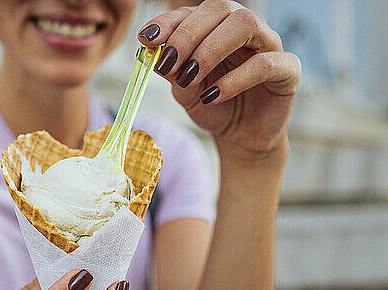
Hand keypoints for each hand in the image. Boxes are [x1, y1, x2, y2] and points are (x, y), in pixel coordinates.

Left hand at [138, 0, 300, 158]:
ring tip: (190, 77)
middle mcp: (243, 28)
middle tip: (170, 62)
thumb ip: (172, 71)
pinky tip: (213, 95)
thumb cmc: (212, 104)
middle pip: (219, 9)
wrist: (239, 135)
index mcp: (215, 26)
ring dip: (211, 49)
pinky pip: (264, 63)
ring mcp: (268, 44)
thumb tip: (153, 55)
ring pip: (245, 24)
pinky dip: (234, 79)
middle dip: (188, 35)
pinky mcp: (287, 69)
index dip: (168, 22)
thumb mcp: (184, 90)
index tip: (146, 39)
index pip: (192, 12)